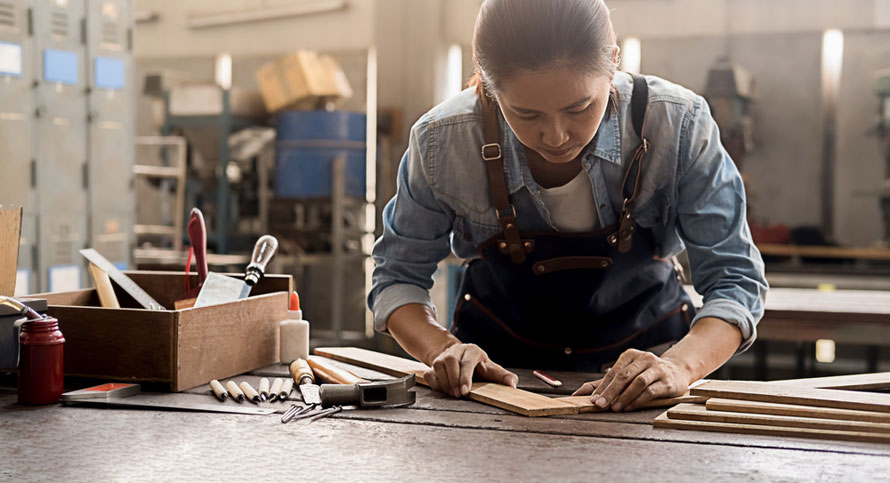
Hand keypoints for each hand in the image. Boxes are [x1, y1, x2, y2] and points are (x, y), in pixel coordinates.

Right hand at [424, 343, 517, 397]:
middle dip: (453, 380)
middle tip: (458, 395)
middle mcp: (456, 350)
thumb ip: (502, 376)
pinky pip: (430, 372)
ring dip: (444, 382)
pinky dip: (435, 383)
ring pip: (438, 366)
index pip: (467, 362)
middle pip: (450, 361)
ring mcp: (443, 356)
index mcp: (472, 350)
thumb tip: (513, 384)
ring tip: (452, 394)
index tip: (465, 391)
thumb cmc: (478, 366)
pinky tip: (443, 390)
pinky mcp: (434, 363)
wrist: (460, 359)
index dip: (465, 377)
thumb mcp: (491, 369)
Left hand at [571, 349, 689, 411]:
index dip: (602, 387)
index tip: (593, 400)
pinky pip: (651, 391)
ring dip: (624, 396)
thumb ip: (603, 384)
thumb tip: (578, 394)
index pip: (614, 372)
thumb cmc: (646, 374)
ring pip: (638, 382)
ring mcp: (657, 369)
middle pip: (624, 376)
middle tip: (600, 405)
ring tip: (615, 408)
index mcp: (631, 355)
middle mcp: (645, 359)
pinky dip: (638, 400)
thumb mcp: (626, 374)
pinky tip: (630, 407)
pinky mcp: (668, 382)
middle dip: (610, 391)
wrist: (677, 372)